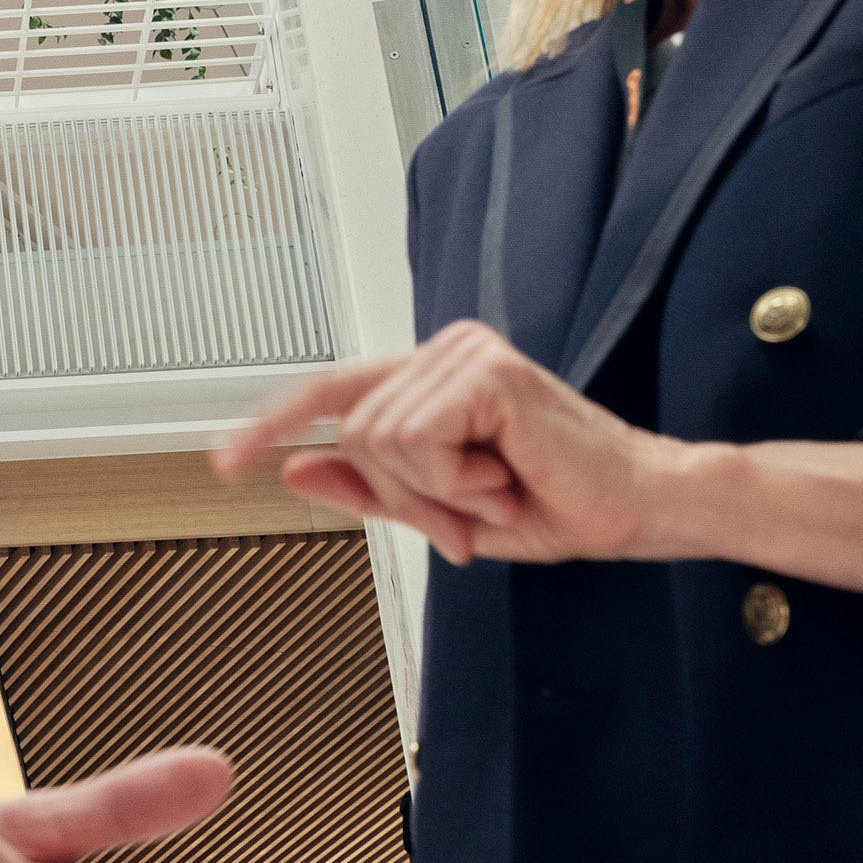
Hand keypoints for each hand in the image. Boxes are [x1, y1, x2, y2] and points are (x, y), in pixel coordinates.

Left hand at [217, 327, 862, 601]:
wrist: (638, 509)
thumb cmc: (560, 503)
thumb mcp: (445, 510)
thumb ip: (375, 488)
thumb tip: (300, 467)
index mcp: (435, 376)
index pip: (333, 391)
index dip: (271, 425)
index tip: (223, 461)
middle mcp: (446, 351)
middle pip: (356, 433)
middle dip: (406, 497)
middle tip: (472, 512)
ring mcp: (466, 354)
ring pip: (381, 441)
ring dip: (436, 494)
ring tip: (497, 490)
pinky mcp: (486, 372)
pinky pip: (417, 444)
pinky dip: (455, 483)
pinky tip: (506, 476)